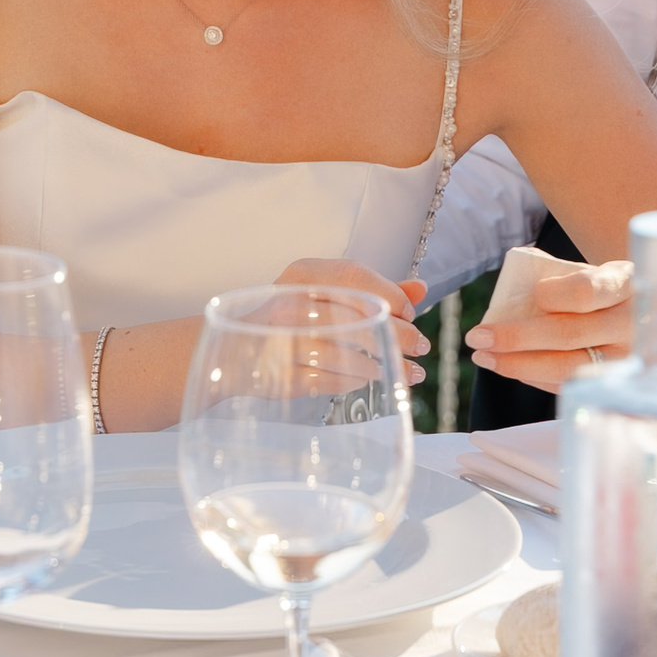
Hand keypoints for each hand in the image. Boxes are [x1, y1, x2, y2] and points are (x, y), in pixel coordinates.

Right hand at [272, 259, 430, 386]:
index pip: (353, 277)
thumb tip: (420, 289)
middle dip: (396, 335)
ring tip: (399, 371)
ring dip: (378, 364)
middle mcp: (287, 303)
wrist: (235, 347)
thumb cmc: (290, 316)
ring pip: (341, 353)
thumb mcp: (325, 293)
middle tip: (420, 348)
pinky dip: (351, 382)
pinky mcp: (277, 375)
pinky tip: (365, 381)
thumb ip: (373, 290)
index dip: (388, 295)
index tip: (410, 314)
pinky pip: (324, 381)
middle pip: (353, 317)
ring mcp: (279, 340)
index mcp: (302, 275)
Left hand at [464, 260, 632, 392]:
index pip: (587, 291)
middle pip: (568, 334)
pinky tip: (511, 367)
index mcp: (628, 284)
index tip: (533, 294)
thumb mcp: (600, 273)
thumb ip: (567, 280)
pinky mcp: (618, 387)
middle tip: (477, 335)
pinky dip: (535, 377)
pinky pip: (569, 385)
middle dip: (515, 337)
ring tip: (485, 356)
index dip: (554, 294)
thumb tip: (512, 298)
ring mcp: (630, 362)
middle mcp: (634, 325)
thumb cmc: (612, 291)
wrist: (655, 318)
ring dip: (517, 364)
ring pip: (566, 368)